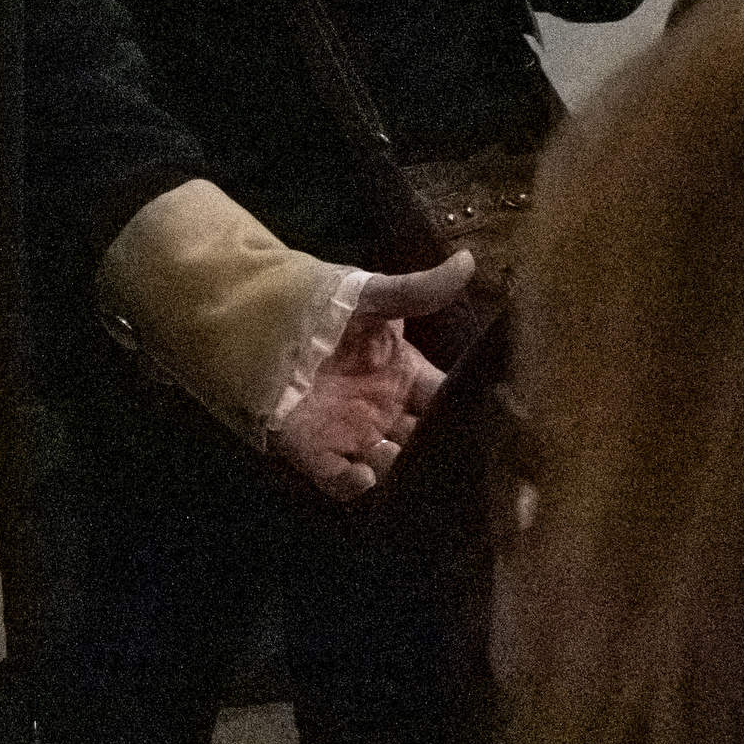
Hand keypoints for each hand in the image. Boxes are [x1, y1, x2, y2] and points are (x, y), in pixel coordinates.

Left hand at [269, 253, 474, 500]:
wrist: (253, 313)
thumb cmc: (317, 301)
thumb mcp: (369, 293)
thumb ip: (418, 289)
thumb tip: (469, 259)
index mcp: (403, 374)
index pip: (446, 402)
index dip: (465, 414)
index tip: (490, 427)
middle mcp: (383, 409)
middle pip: (423, 442)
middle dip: (439, 454)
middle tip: (460, 465)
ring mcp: (349, 431)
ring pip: (390, 465)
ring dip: (401, 472)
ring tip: (413, 470)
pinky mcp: (313, 448)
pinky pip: (340, 479)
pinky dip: (355, 484)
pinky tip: (365, 472)